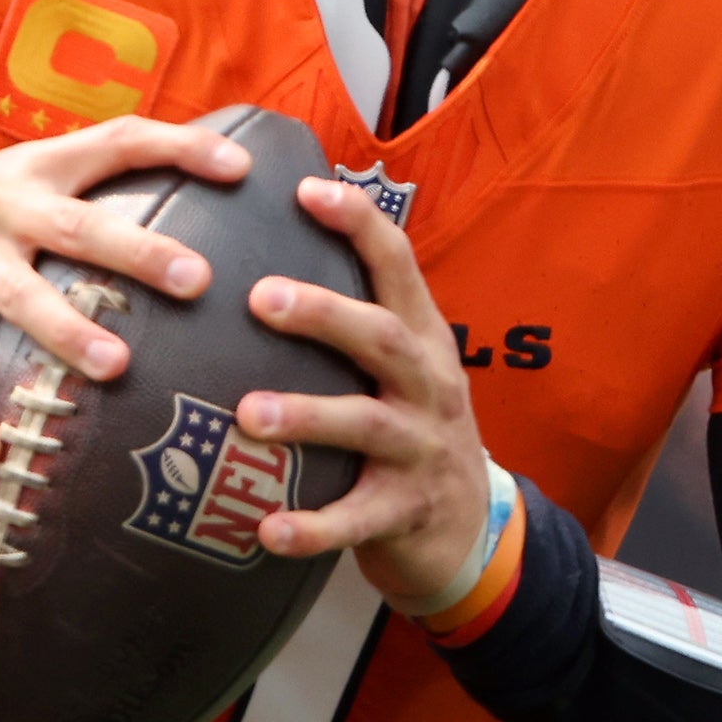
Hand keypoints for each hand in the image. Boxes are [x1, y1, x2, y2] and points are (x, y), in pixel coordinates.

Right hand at [0, 119, 249, 468]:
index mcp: (33, 170)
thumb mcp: (15, 188)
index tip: (242, 169)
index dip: (178, 148)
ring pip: (18, 293)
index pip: (114, 141)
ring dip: (67, 331)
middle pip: (77, 224)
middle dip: (139, 251)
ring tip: (115, 368)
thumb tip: (193, 223)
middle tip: (197, 281)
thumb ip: (84, 199)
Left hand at [233, 175, 497, 612]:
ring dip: (309, 416)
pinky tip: (266, 531)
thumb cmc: (411, 430)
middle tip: (260, 297)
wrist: (472, 528)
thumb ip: (354, 321)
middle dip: (325, 314)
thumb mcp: (402, 368)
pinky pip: (357, 520)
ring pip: (367, 425)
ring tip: (249, 414)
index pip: (398, 266)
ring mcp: (422, 449)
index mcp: (423, 340)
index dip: (358, 225)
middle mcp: (429, 386)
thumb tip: (256, 258)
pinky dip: (313, 526)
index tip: (306, 190)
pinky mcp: (407, 512)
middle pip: (383, 338)